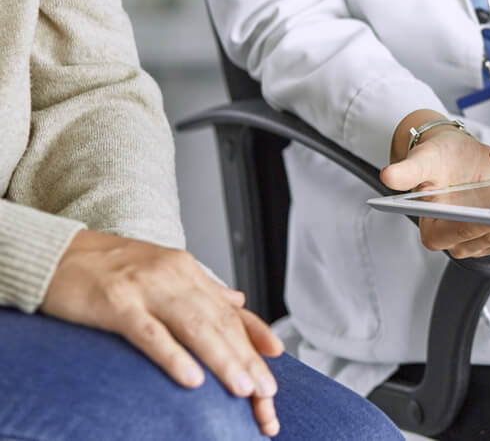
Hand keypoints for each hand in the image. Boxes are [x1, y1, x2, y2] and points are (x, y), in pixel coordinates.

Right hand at [41, 230, 284, 436]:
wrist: (57, 253)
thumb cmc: (110, 268)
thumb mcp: (164, 271)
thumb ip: (202, 289)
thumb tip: (238, 299)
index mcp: (187, 271)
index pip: (228, 308)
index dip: (254, 333)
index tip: (277, 357)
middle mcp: (174, 277)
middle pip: (218, 323)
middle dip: (246, 358)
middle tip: (267, 390)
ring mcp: (146, 289)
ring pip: (195, 328)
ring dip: (223, 361)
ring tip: (243, 390)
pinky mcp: (117, 304)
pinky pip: (151, 334)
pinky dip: (174, 358)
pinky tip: (193, 380)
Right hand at [382, 110, 489, 257]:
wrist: (455, 154)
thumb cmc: (437, 157)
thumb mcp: (423, 159)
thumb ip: (408, 171)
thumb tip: (388, 176)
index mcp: (433, 230)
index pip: (460, 230)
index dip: (482, 223)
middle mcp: (455, 243)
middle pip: (489, 237)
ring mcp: (478, 243)